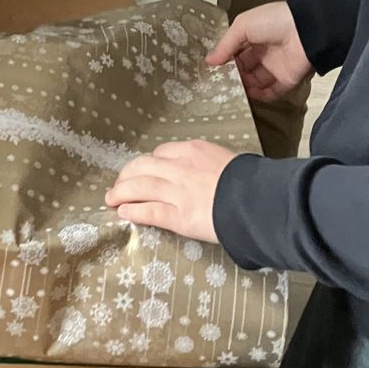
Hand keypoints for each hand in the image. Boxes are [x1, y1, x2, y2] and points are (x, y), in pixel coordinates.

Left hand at [105, 141, 238, 242]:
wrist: (258, 200)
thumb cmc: (251, 181)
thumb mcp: (228, 161)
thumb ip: (211, 165)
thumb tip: (210, 175)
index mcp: (193, 151)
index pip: (162, 153)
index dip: (150, 163)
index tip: (145, 171)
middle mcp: (180, 167)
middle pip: (143, 166)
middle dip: (127, 175)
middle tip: (118, 184)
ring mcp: (177, 192)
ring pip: (140, 187)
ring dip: (121, 192)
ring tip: (110, 198)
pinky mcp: (178, 216)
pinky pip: (149, 212)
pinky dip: (133, 211)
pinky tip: (123, 213)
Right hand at [206, 2, 312, 103]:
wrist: (305, 30)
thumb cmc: (272, 21)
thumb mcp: (242, 26)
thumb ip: (226, 45)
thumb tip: (209, 61)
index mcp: (253, 35)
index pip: (234, 51)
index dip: (223, 60)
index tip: (210, 70)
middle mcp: (263, 52)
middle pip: (243, 68)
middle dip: (231, 76)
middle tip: (217, 84)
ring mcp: (275, 67)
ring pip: (254, 81)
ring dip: (243, 87)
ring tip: (229, 92)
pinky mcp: (286, 80)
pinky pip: (271, 92)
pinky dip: (259, 96)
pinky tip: (247, 96)